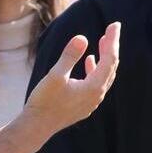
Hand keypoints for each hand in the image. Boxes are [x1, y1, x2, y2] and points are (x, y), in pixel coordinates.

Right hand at [22, 22, 120, 137]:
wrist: (36, 126)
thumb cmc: (44, 101)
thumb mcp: (55, 75)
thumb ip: (70, 56)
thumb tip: (82, 37)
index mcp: (94, 87)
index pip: (110, 59)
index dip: (113, 41)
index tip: (115, 25)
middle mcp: (97, 95)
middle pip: (111, 67)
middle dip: (111, 47)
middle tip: (113, 29)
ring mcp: (92, 101)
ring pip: (105, 75)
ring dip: (104, 58)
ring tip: (103, 41)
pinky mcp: (84, 104)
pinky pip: (97, 83)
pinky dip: (96, 69)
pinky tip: (90, 61)